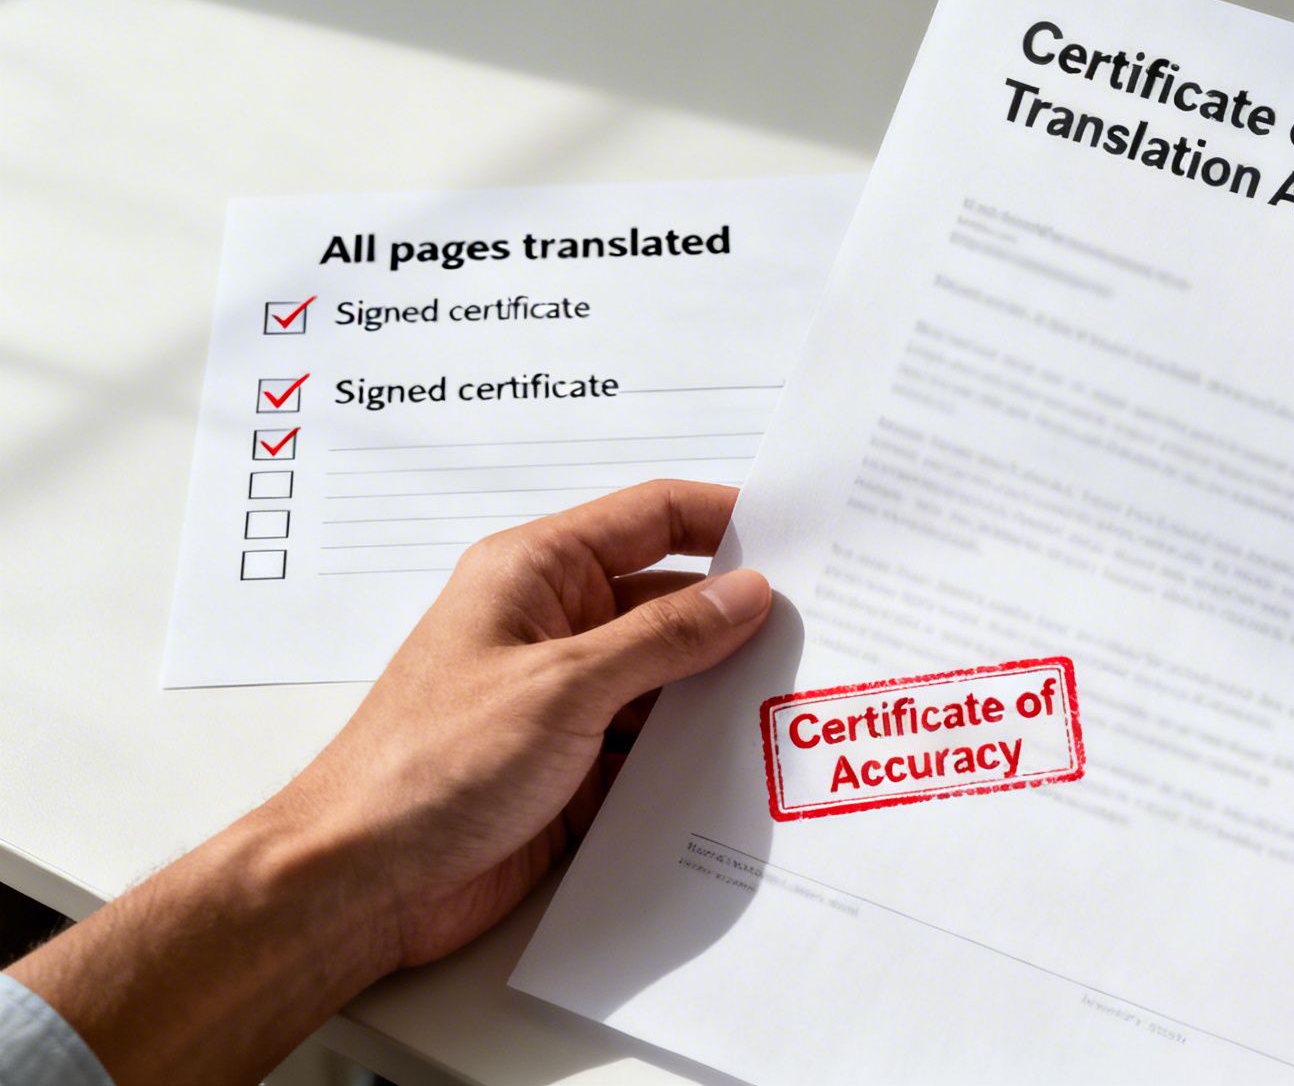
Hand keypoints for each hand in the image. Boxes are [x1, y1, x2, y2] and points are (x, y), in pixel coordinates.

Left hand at [7, 480, 771, 1083]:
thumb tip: (746, 593)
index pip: (651, 518)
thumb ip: (665, 638)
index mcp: (537, 574)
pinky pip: (655, 745)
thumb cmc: (429, 766)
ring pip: (671, 678)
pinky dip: (697, 753)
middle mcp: (555, 626)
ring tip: (806, 699)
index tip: (803, 533)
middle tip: (826, 628)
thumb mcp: (564, 686)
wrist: (362, 882)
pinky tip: (751, 764)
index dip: (727, 517)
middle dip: (741, 616)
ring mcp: (567, 698)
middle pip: (671, 600)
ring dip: (723, 691)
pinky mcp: (575, 765)